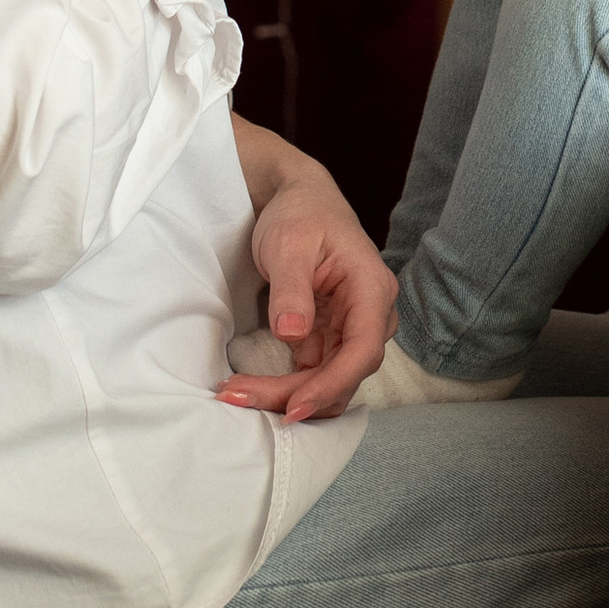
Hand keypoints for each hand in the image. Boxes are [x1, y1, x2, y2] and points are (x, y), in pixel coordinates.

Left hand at [217, 126, 397, 425]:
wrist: (301, 200)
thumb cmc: (300, 215)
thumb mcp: (288, 244)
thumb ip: (292, 289)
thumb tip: (293, 335)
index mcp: (372, 289)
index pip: (363, 350)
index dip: (332, 384)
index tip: (294, 407)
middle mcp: (372, 315)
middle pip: (344, 374)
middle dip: (295, 395)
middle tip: (238, 397)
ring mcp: (353, 329)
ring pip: (330, 381)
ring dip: (287, 397)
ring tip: (236, 395)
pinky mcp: (333, 337)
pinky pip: (316, 374)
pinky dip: (286, 386)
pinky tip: (250, 388)